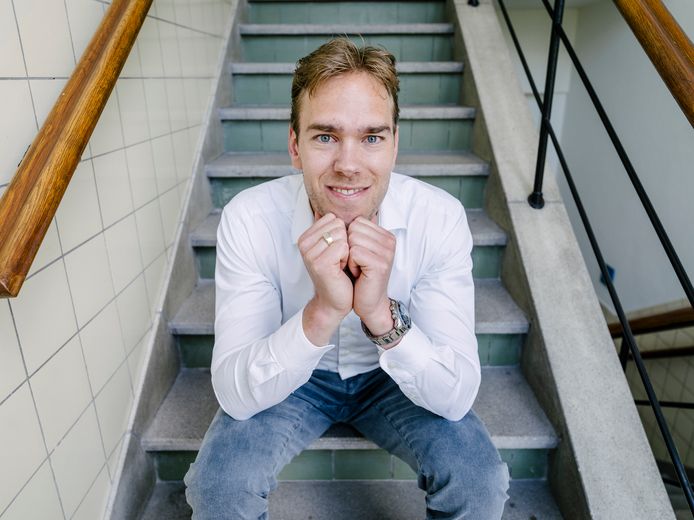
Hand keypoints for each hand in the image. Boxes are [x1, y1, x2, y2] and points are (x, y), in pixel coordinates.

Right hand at [298, 213, 351, 344]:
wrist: (335, 300)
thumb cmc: (338, 274)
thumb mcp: (334, 247)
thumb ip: (333, 228)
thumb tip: (342, 209)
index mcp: (306, 236)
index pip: (333, 218)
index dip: (342, 234)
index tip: (337, 251)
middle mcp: (304, 243)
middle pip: (338, 224)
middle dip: (345, 241)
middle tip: (339, 259)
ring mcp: (310, 253)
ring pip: (341, 234)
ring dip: (347, 251)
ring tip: (339, 264)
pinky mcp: (319, 263)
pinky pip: (343, 247)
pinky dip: (348, 259)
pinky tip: (340, 270)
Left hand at [347, 217, 395, 335]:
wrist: (369, 303)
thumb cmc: (360, 277)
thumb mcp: (356, 250)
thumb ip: (351, 231)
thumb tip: (326, 210)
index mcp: (384, 234)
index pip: (357, 221)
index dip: (349, 239)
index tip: (357, 255)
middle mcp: (389, 240)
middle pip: (354, 228)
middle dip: (348, 247)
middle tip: (357, 263)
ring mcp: (387, 251)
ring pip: (353, 239)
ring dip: (349, 257)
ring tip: (358, 268)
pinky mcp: (380, 263)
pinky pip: (354, 253)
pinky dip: (351, 265)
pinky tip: (359, 274)